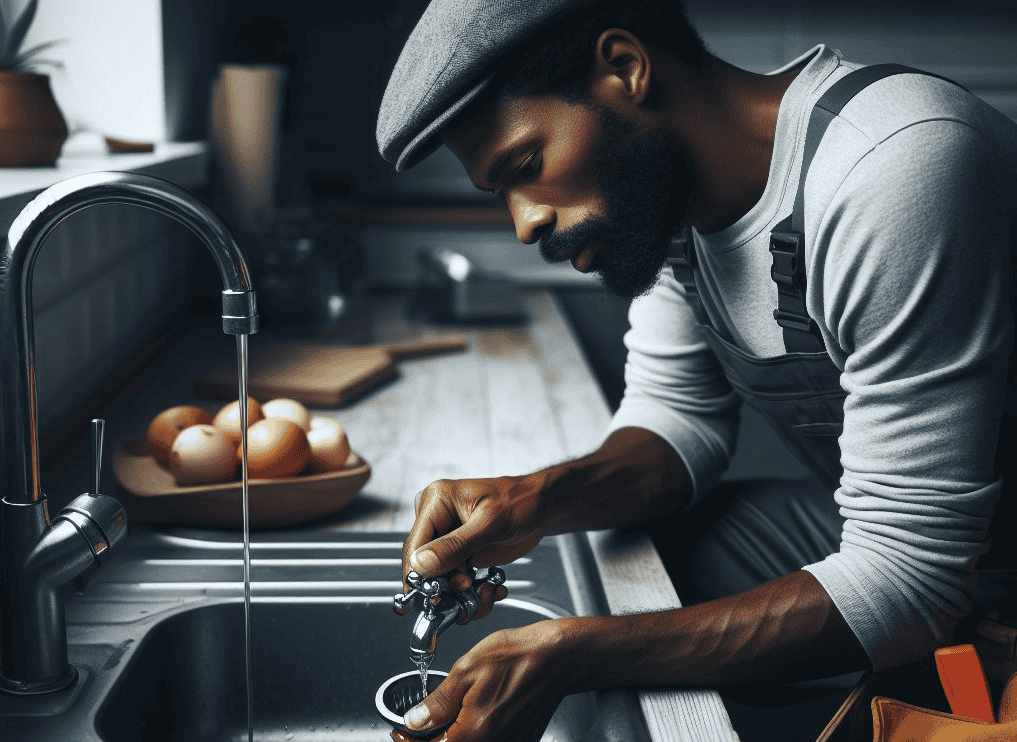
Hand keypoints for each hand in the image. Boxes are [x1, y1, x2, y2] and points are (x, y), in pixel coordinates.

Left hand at [390, 619, 576, 741]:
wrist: (558, 658)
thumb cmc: (519, 658)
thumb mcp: (466, 671)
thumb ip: (437, 702)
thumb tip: (415, 721)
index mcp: (471, 736)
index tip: (401, 733)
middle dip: (431, 740)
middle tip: (419, 726)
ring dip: (453, 738)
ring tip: (445, 721)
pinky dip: (476, 736)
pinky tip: (472, 719)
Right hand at [397, 475, 549, 614]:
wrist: (541, 506)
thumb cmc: (520, 502)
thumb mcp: (489, 524)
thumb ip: (455, 545)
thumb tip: (421, 564)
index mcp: (437, 501)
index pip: (415, 545)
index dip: (422, 575)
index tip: (436, 596)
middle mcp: (436, 518)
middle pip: (424, 565)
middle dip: (447, 585)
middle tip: (470, 588)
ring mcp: (446, 537)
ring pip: (439, 578)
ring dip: (462, 593)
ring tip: (487, 590)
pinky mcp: (458, 553)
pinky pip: (454, 580)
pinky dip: (471, 591)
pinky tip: (491, 587)